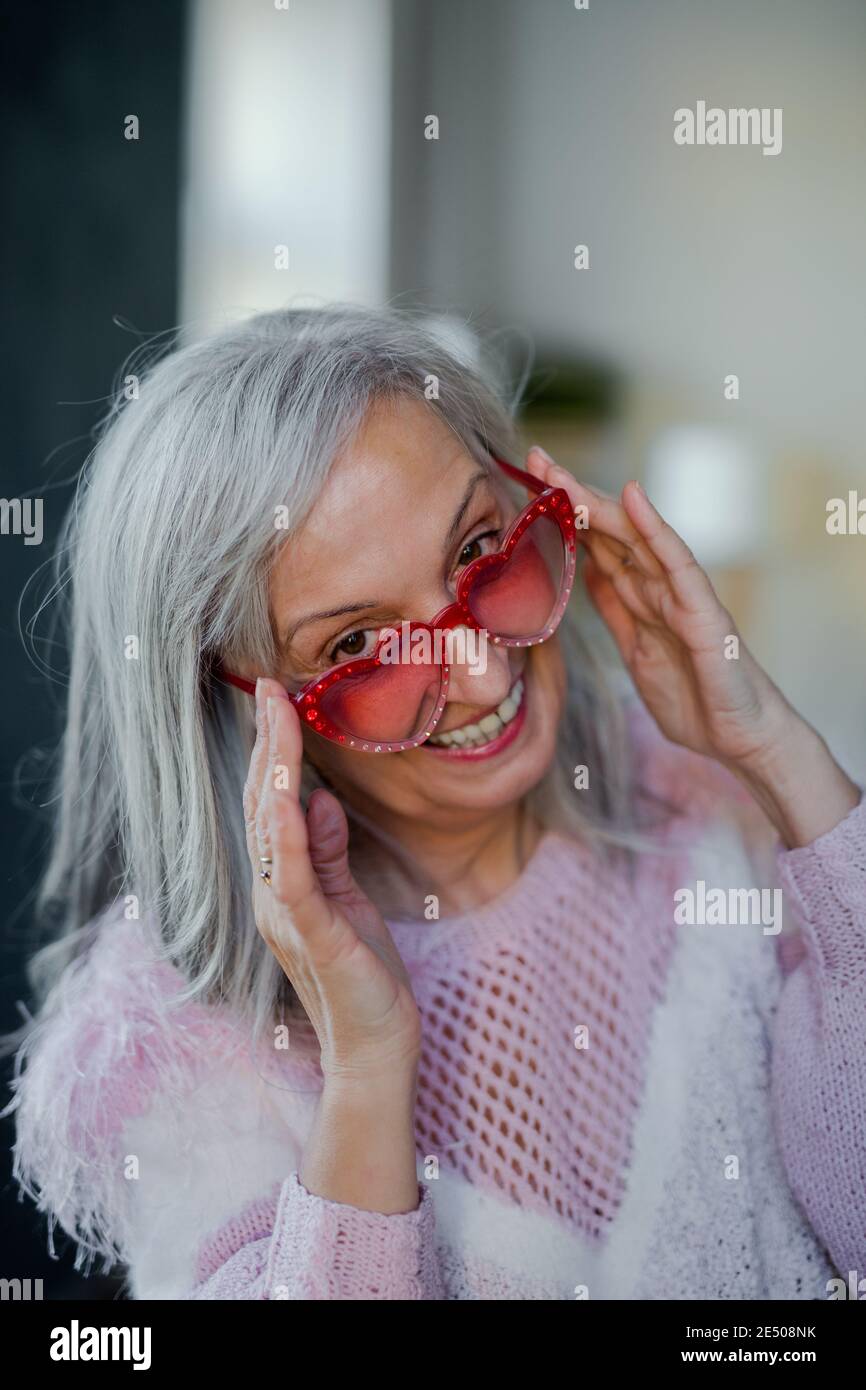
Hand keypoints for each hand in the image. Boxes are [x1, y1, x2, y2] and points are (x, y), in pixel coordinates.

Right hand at [244, 677, 421, 1086]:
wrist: (374, 1048)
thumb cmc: (363, 974)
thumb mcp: (346, 899)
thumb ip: (328, 850)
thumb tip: (319, 798)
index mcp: (281, 883)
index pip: (270, 805)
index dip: (271, 751)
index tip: (274, 698)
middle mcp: (272, 894)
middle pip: (264, 807)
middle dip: (268, 744)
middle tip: (268, 690)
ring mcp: (288, 916)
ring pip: (273, 832)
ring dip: (276, 772)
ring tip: (277, 720)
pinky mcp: (316, 937)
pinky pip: (295, 878)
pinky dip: (291, 835)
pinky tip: (293, 797)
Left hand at [527, 446, 791, 767]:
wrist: (740, 739)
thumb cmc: (694, 698)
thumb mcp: (636, 650)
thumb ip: (613, 609)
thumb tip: (584, 572)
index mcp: (640, 596)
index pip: (595, 544)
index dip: (561, 514)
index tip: (526, 482)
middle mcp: (659, 586)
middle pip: (609, 530)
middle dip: (570, 494)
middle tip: (534, 458)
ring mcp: (682, 594)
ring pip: (635, 537)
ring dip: (597, 502)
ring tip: (563, 473)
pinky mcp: (703, 612)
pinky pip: (676, 562)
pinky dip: (655, 528)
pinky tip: (632, 498)